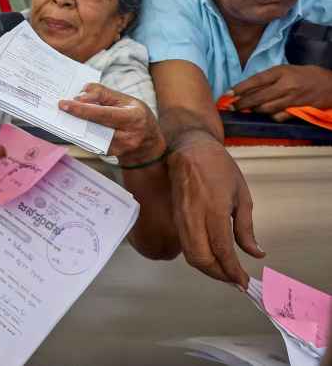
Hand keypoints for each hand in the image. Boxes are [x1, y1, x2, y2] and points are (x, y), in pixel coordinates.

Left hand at [58, 83, 164, 165]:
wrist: (147, 143)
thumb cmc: (135, 115)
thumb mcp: (125, 100)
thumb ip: (103, 93)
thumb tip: (81, 94)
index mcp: (134, 118)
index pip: (104, 114)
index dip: (83, 109)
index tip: (65, 104)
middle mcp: (128, 136)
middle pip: (94, 125)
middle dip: (76, 115)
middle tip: (60, 106)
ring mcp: (119, 149)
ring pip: (89, 135)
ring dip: (76, 124)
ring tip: (65, 113)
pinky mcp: (109, 154)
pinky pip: (90, 141)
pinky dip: (80, 132)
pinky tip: (72, 124)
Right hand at [167, 134, 263, 287]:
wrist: (189, 149)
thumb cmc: (218, 166)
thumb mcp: (241, 194)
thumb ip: (246, 228)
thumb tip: (255, 253)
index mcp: (214, 208)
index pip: (222, 249)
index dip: (233, 270)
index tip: (244, 281)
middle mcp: (194, 216)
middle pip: (201, 258)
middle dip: (218, 275)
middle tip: (235, 281)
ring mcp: (180, 217)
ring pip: (190, 254)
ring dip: (208, 269)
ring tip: (225, 273)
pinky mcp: (174, 217)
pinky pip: (185, 244)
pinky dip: (198, 257)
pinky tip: (211, 258)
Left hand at [232, 65, 331, 115]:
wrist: (328, 84)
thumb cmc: (301, 75)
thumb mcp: (284, 70)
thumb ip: (266, 79)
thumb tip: (244, 89)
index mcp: (280, 72)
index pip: (256, 81)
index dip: (240, 88)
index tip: (228, 93)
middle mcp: (285, 85)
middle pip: (258, 97)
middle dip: (241, 103)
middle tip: (232, 105)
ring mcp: (291, 99)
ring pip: (265, 109)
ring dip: (253, 110)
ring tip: (245, 109)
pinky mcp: (297, 110)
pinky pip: (278, 116)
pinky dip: (269, 116)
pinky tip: (265, 114)